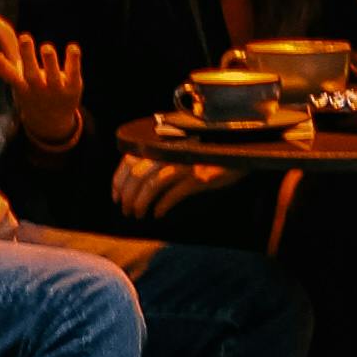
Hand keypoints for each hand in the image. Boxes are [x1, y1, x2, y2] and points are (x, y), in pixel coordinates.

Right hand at [0, 15, 85, 152]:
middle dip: (28, 56)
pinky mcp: (72, 87)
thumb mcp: (17, 67)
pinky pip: (73, 74)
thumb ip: (6, 42)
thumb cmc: (29, 86)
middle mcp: (36, 87)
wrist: (50, 120)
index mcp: (20, 83)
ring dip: (50, 61)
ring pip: (52, 76)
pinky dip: (73, 62)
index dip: (0, 65)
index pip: (8, 74)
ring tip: (46, 47)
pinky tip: (73, 48)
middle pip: (31, 73)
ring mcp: (54, 89)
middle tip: (25, 37)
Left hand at [112, 150, 234, 220]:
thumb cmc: (206, 150)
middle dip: (128, 196)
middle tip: (126, 211)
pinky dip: (162, 206)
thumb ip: (159, 156)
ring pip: (152, 185)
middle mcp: (170, 149)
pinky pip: (173, 194)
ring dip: (141, 203)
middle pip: (137, 174)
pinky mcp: (199, 176)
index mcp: (162, 141)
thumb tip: (134, 177)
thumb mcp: (179, 149)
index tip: (116, 196)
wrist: (239, 148)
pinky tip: (158, 215)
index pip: (130, 159)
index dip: (119, 180)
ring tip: (138, 216)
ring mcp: (184, 162)